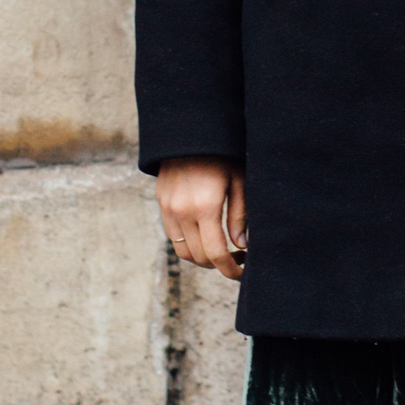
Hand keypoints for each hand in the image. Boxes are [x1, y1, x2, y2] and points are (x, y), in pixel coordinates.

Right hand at [156, 159, 246, 281]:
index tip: (243, 274)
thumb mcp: (239, 181)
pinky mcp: (161, 203)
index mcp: (204, 207)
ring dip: (203, 258)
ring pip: (183, 251)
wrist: (190, 130)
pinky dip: (189, 244)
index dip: (230, 270)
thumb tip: (241, 246)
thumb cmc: (223, 153)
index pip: (215, 254)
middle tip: (238, 258)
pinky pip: (173, 236)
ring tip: (222, 249)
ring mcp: (168, 208)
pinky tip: (206, 234)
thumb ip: (239, 216)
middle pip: (199, 258)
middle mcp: (182, 211)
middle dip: (219, 265)